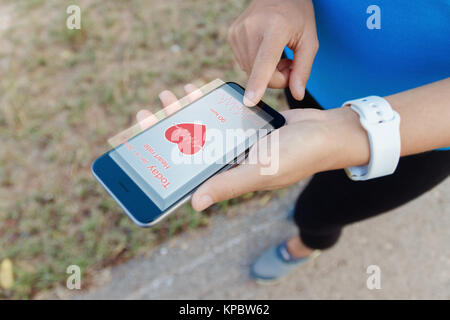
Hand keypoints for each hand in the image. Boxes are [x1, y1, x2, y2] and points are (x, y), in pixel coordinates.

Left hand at [137, 87, 369, 211]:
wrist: (328, 132)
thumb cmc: (299, 156)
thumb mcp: (261, 172)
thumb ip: (228, 185)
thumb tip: (195, 204)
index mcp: (229, 177)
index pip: (188, 169)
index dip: (164, 156)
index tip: (143, 140)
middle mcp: (230, 161)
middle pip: (191, 144)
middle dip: (168, 127)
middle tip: (149, 110)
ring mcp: (237, 142)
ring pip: (204, 126)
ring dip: (186, 111)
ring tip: (170, 95)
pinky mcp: (246, 125)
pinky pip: (221, 113)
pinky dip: (208, 102)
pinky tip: (197, 90)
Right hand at [228, 0, 318, 104]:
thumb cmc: (297, 16)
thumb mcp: (310, 40)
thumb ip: (303, 69)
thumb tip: (297, 94)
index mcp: (275, 27)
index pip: (265, 61)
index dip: (258, 83)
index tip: (249, 100)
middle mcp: (252, 28)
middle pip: (261, 74)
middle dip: (276, 77)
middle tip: (288, 62)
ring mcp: (238, 31)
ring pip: (251, 72)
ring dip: (266, 72)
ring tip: (277, 53)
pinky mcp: (231, 35)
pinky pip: (244, 64)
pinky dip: (256, 64)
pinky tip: (264, 50)